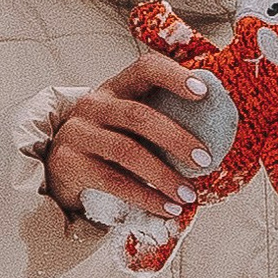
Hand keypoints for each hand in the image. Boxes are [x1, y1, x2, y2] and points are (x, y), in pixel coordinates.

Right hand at [45, 50, 218, 220]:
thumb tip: (217, 134)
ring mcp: (78, 133)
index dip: (174, 76)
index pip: (144, 68)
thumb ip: (159, 122)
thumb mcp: (127, 126)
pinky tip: (168, 209)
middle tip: (206, 159)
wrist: (59, 172)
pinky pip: (114, 182)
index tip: (204, 93)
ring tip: (188, 195)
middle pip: (138, 115)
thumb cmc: (108, 146)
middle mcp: (93, 105)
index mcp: (115, 88)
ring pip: (127, 151)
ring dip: (164, 176)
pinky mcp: (70, 163)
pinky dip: (146, 198)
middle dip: (177, 138)